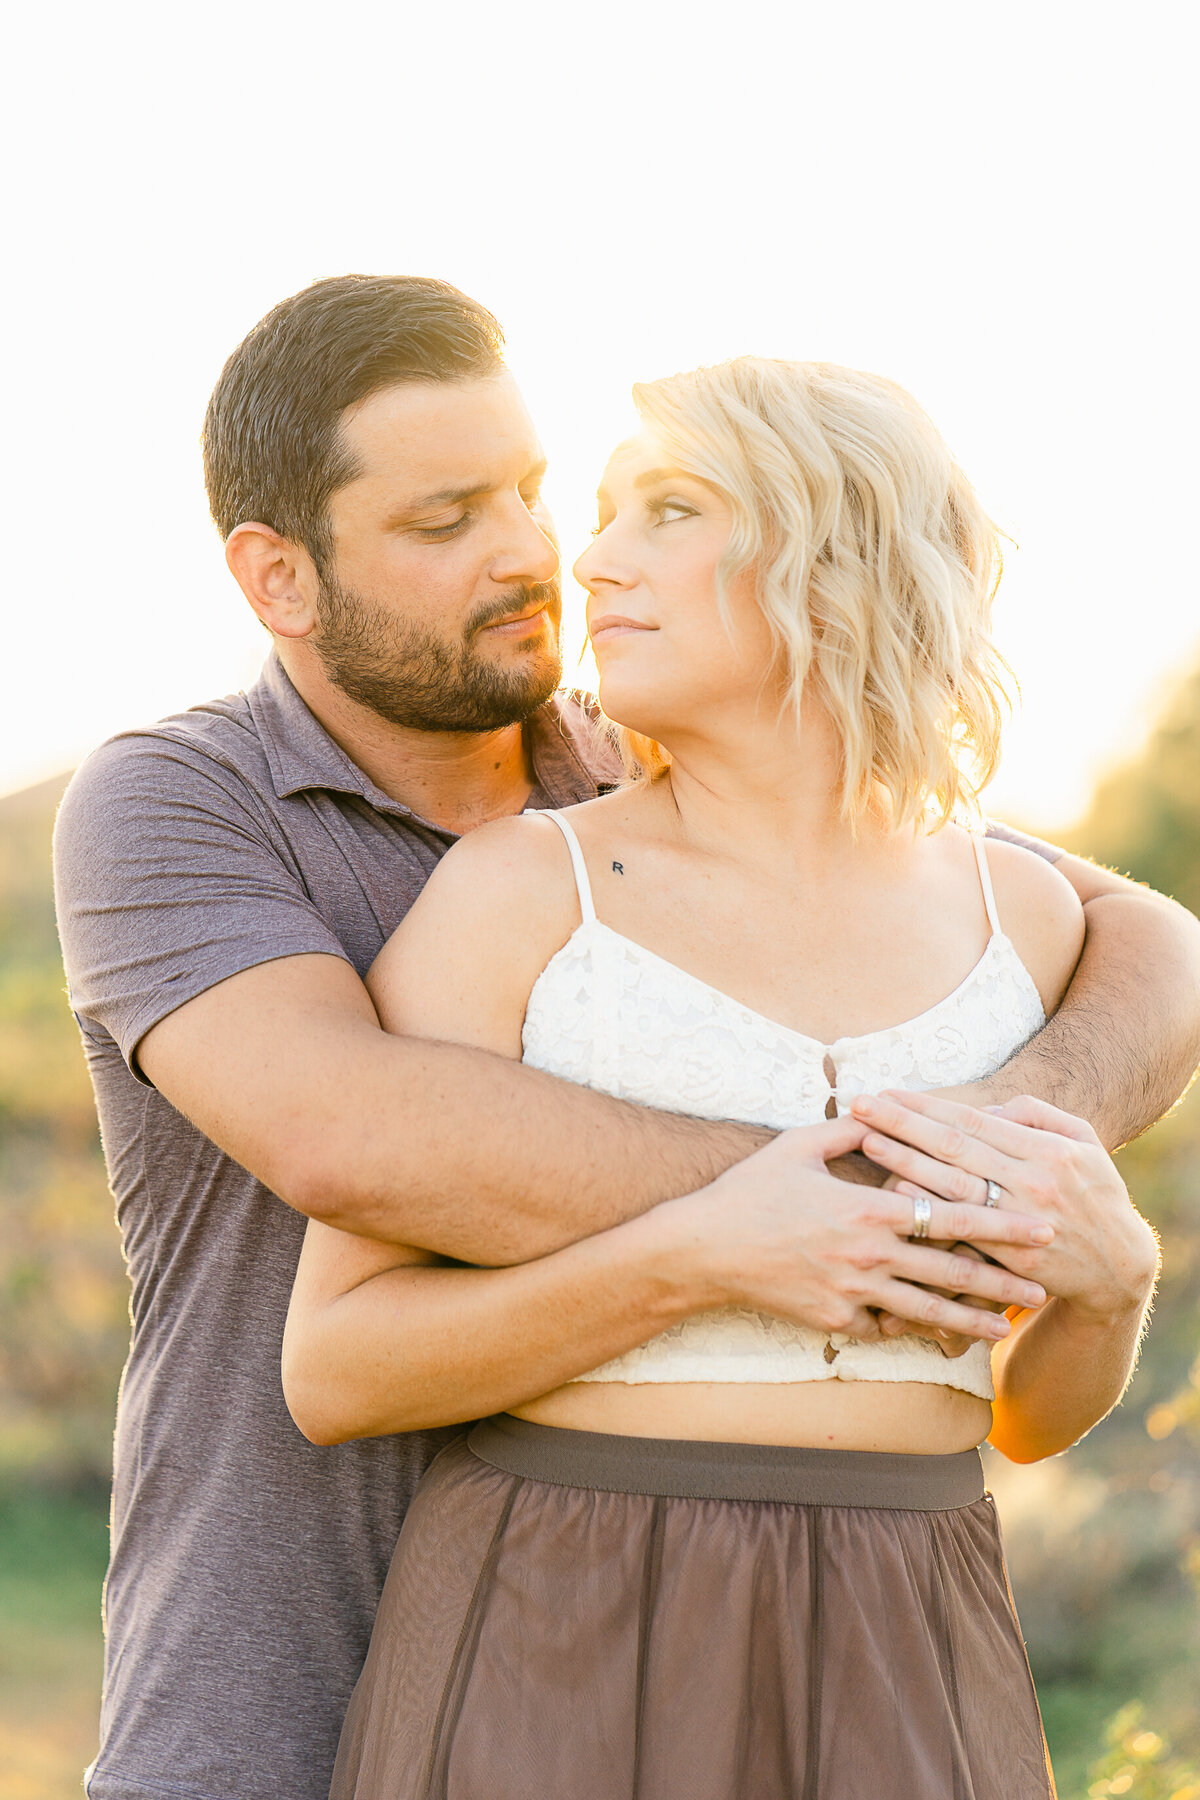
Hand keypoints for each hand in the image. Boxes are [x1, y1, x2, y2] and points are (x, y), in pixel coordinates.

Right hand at [666, 1114, 1053, 1341]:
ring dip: (972, 1321)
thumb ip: (850, 1131)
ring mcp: (853, 1294)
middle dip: (1004, 1280)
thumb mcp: (798, 1146)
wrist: (704, 1249)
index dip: (1001, 1223)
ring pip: (927, 1313)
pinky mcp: (834, 1323)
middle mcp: (869, 1255)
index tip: (1041, 1228)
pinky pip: (883, 1329)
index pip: (951, 1216)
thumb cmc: (750, 1190)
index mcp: (868, 1208)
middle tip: (1045, 1287)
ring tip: (1006, 1328)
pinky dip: (910, 1331)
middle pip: (953, 1273)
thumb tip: (885, 1114)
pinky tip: (937, 1335)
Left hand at [850, 1091, 1159, 1323]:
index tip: (888, 1091)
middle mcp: (1031, 1184)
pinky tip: (891, 1195)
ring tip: (865, 1140)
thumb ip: (1038, 1115)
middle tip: (858, 1105)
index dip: (927, 1106)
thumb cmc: (1094, 1195)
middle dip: (901, 1123)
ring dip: (903, 1162)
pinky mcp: (1008, 1260)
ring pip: (950, 1187)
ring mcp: (1017, 1223)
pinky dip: (926, 1214)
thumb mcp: (1083, 1143)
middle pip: (953, 1148)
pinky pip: (958, 1232)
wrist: (1117, 1269)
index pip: (973, 1121)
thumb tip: (990, 1107)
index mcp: (1047, 1151)